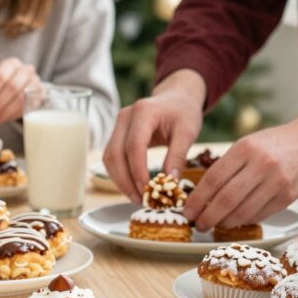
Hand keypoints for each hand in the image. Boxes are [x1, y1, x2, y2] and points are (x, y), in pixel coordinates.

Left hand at [0, 57, 39, 125]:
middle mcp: (26, 70)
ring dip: (4, 112)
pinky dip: (12, 115)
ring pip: (20, 99)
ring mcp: (35, 82)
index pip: (0, 77)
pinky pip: (26, 107)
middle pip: (12, 87)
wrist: (27, 87)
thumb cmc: (6, 86)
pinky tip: (2, 119)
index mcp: (12, 64)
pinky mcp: (40, 95)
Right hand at [102, 69, 206, 202]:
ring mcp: (118, 125)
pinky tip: (133, 187)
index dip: (137, 171)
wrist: (176, 97)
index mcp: (143, 112)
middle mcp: (125, 117)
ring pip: (109, 158)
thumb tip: (170, 183)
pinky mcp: (117, 134)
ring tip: (138, 197)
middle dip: (125, 181)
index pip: (133, 146)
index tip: (148, 191)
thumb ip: (178, 156)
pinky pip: (112, 158)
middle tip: (141, 200)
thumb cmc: (183, 112)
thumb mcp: (187, 132)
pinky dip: (120, 175)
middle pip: (115, 154)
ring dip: (120, 181)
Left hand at [184, 111, 297, 230]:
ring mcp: (276, 182)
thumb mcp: (247, 144)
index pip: (214, 178)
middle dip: (208, 216)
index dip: (197, 199)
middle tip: (198, 224)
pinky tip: (235, 220)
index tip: (188, 210)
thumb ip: (227, 166)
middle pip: (227, 199)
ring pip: (243, 211)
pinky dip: (244, 221)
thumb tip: (202, 195)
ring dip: (225, 222)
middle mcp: (261, 165)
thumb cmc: (273, 144)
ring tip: (214, 224)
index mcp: (245, 148)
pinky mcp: (287, 197)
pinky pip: (260, 215)